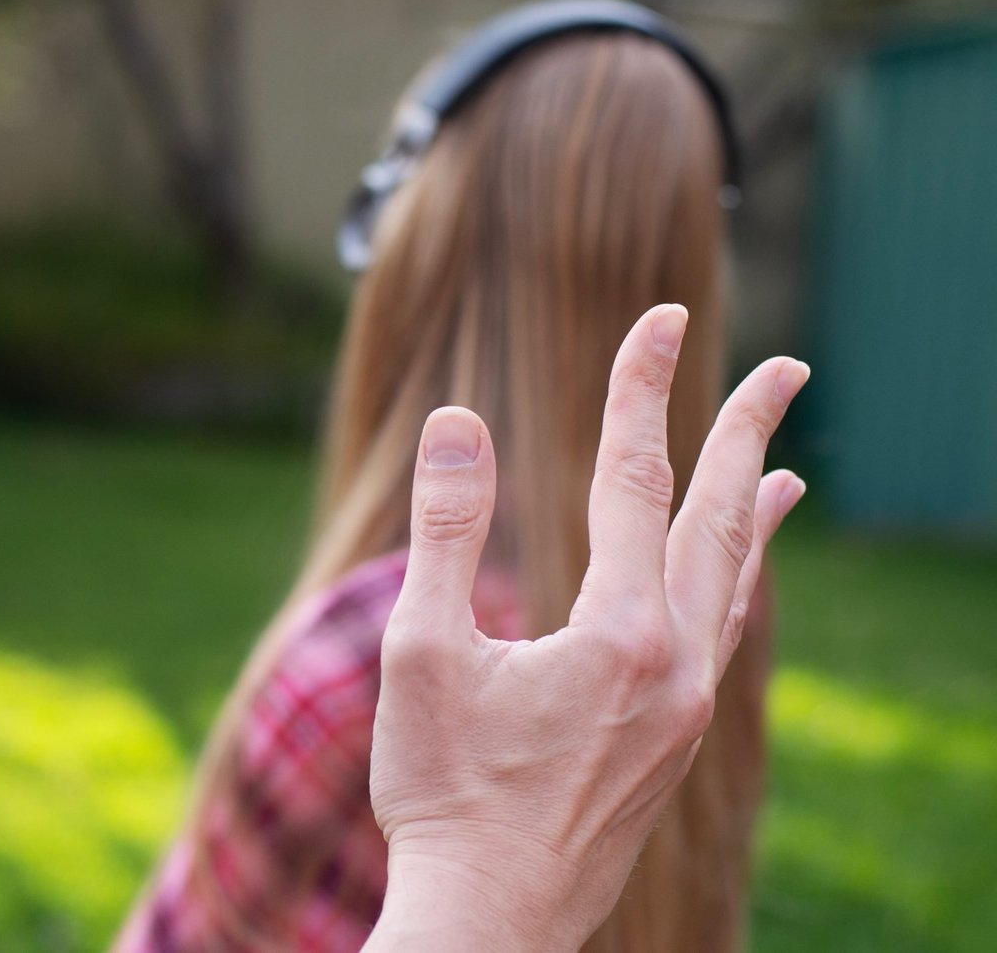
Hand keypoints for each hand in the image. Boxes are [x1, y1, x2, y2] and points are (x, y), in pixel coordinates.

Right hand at [363, 305, 807, 951]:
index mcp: (618, 631)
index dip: (642, 389)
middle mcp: (675, 663)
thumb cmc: (444, 791)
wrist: (491, 921)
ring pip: (733, 583)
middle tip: (785, 367)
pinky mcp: (673, 744)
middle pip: (721, 519)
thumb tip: (460, 421)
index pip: (636, 478)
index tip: (663, 317)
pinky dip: (735, 583)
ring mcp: (683, 708)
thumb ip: (445, 531)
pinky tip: (731, 580)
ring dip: (754, 513)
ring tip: (786, 467)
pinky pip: (722, 636)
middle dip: (746, 432)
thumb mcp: (423, 652)